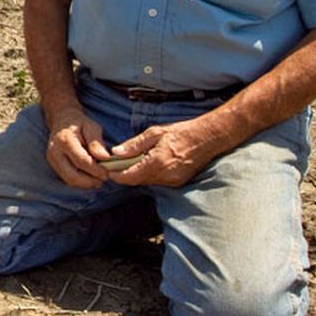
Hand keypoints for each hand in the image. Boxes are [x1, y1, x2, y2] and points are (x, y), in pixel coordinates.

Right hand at [43, 104, 111, 189]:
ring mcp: (52, 160)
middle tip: (104, 179)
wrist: (61, 121)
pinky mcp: (54, 166)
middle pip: (72, 176)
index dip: (96, 170)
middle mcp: (55, 152)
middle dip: (90, 181)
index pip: (81, 161)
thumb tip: (105, 158)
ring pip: (70, 180)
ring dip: (86, 183)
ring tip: (98, 179)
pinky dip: (80, 182)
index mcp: (65, 141)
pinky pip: (68, 179)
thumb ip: (97, 142)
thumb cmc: (79, 123)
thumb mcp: (91, 127)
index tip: (108, 173)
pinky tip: (90, 177)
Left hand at [103, 120, 218, 187]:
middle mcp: (165, 175)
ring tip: (133, 161)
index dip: (117, 176)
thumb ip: (134, 144)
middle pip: (137, 181)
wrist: (207, 138)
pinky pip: (158, 181)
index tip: (108, 170)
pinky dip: (150, 174)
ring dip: (138, 174)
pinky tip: (150, 163)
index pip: (130, 177)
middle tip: (117, 164)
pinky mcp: (178, 182)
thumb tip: (116, 152)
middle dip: (126, 174)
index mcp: (157, 162)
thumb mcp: (155, 133)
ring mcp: (173, 181)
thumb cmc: (181, 133)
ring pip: (147, 182)